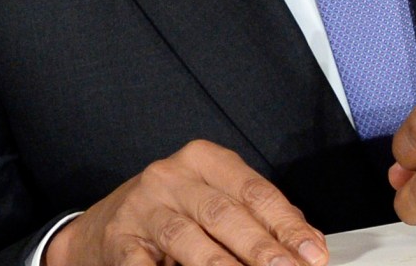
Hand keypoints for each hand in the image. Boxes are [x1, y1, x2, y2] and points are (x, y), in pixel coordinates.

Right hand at [43, 141, 329, 265]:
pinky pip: (146, 264)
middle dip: (261, 248)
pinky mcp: (121, 241)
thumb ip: (260, 219)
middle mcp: (171, 178)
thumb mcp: (215, 201)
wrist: (103, 229)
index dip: (286, 225)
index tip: (312, 254)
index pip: (254, 191)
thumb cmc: (173, 214)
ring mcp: (143, 209)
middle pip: (223, 213)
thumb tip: (309, 246)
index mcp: (203, 161)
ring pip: (187, 239)